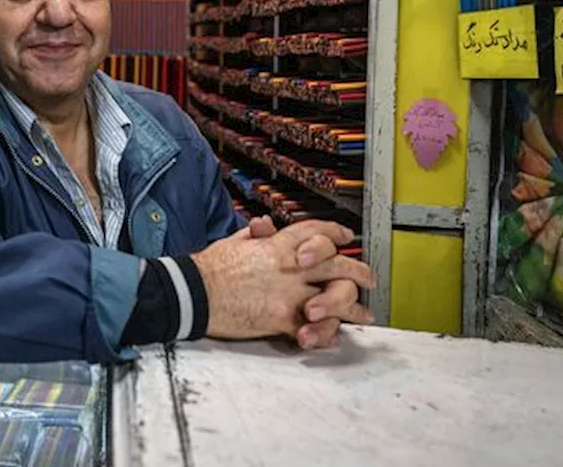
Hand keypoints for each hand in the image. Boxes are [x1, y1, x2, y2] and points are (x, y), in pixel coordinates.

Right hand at [191, 220, 374, 344]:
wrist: (193, 292)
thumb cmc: (208, 268)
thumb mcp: (233, 243)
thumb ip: (254, 236)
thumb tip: (262, 227)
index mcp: (278, 245)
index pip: (316, 232)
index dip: (335, 233)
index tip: (346, 238)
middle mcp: (290, 267)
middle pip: (337, 265)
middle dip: (358, 272)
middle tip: (368, 279)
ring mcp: (289, 293)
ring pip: (335, 297)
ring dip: (353, 307)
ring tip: (363, 314)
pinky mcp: (282, 319)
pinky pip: (315, 327)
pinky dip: (327, 333)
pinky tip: (336, 335)